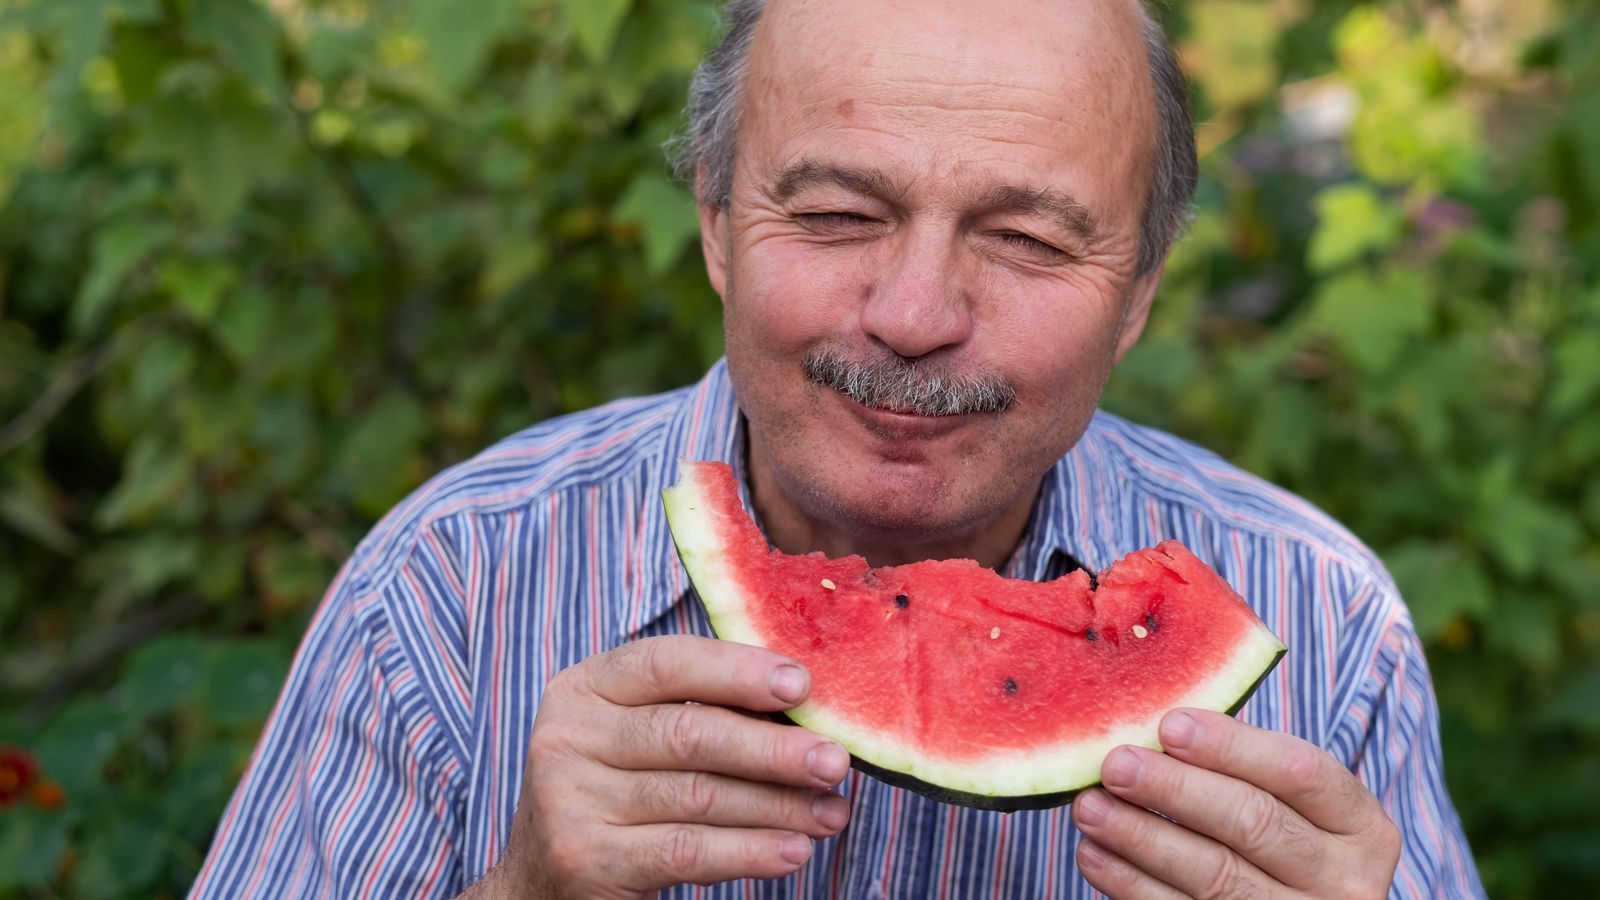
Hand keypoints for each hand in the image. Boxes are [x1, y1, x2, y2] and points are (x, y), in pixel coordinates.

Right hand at [481, 636, 851, 898]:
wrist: (538, 880)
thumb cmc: (616, 793)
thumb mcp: (635, 737)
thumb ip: (700, 711)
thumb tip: (806, 707)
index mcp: (584, 687)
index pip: (667, 663)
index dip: (737, 670)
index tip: (802, 685)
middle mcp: (567, 736)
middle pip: (689, 732)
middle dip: (772, 749)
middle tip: (835, 760)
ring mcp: (568, 799)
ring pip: (697, 796)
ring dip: (777, 807)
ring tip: (832, 813)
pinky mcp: (584, 858)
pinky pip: (684, 851)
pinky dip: (747, 852)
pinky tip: (792, 851)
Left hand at [1070, 708, 1400, 898]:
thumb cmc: (1283, 840)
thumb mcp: (1292, 805)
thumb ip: (1242, 767)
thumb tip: (1153, 728)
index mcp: (1362, 829)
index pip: (1301, 773)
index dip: (1232, 746)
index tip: (1169, 725)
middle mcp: (1344, 883)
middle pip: (1253, 823)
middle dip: (1175, 789)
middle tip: (1115, 764)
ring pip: (1215, 876)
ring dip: (1141, 838)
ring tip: (1090, 807)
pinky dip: (1132, 884)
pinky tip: (1096, 855)